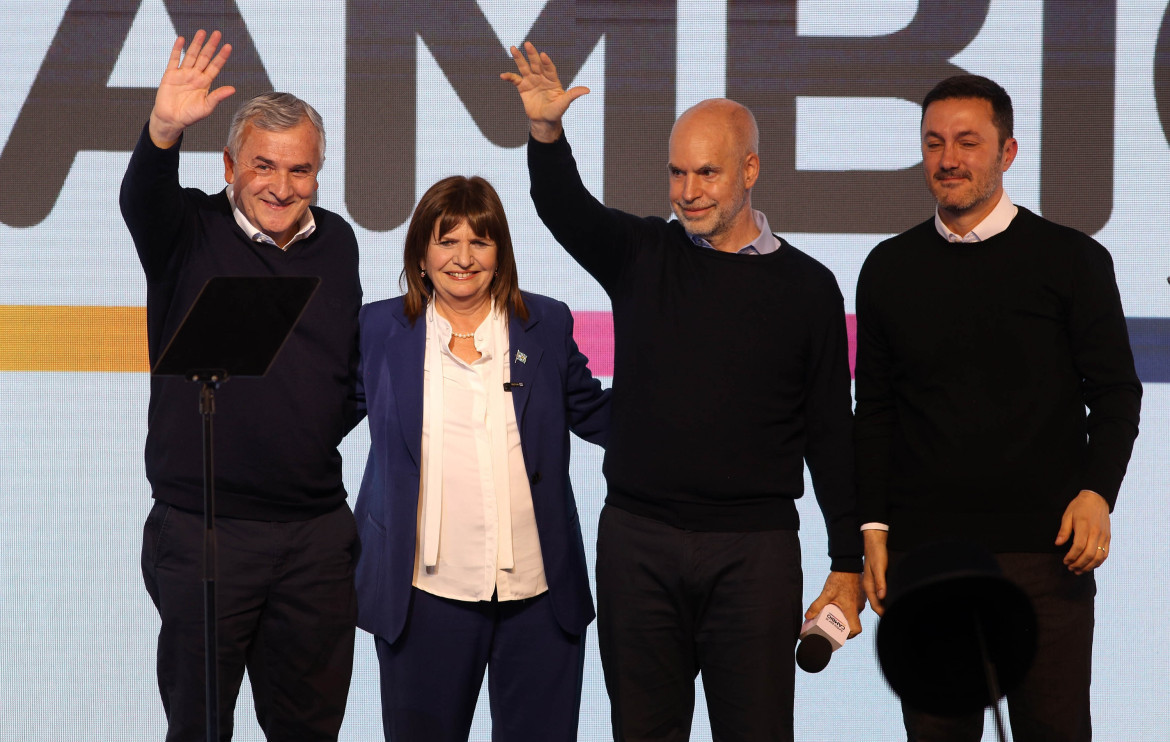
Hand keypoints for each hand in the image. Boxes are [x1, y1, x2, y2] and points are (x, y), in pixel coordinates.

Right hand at [148, 30, 234, 147]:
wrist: (171, 120)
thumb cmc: (190, 116)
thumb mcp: (207, 107)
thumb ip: (218, 96)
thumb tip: (233, 89)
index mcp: (205, 83)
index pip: (215, 67)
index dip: (221, 57)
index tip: (228, 46)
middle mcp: (195, 76)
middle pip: (205, 57)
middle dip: (211, 45)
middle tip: (217, 33)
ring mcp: (183, 74)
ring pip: (191, 55)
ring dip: (196, 44)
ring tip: (202, 32)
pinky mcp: (170, 75)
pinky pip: (174, 59)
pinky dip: (177, 49)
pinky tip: (182, 39)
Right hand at [500, 41, 589, 142]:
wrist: (544, 120)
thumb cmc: (556, 112)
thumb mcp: (564, 103)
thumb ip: (573, 95)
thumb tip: (588, 90)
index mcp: (552, 80)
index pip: (549, 68)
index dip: (546, 62)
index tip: (543, 55)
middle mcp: (541, 77)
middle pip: (536, 63)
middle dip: (532, 54)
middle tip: (527, 44)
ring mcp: (532, 81)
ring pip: (524, 67)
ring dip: (519, 58)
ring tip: (513, 48)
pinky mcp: (523, 87)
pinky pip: (515, 80)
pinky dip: (509, 77)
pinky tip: (503, 75)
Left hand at [806, 571, 863, 638]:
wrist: (848, 565)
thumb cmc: (839, 579)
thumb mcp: (826, 593)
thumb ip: (817, 605)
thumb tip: (807, 616)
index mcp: (852, 609)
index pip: (856, 629)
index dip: (850, 635)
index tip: (841, 634)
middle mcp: (858, 607)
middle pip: (854, 622)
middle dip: (844, 626)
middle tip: (834, 624)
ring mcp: (860, 601)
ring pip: (854, 614)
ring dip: (846, 616)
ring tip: (834, 613)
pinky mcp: (860, 596)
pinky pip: (855, 606)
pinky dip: (848, 608)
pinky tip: (839, 603)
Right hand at [862, 529, 888, 615]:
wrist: (875, 542)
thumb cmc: (877, 554)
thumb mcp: (879, 567)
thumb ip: (880, 582)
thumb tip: (882, 596)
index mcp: (868, 584)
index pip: (875, 603)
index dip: (882, 612)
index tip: (890, 619)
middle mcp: (869, 585)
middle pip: (876, 602)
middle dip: (884, 610)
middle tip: (895, 616)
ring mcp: (873, 582)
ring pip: (879, 598)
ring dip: (885, 604)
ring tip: (895, 609)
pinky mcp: (877, 578)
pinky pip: (880, 591)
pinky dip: (886, 597)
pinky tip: (892, 597)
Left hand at [1055, 489, 1110, 574]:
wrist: (1097, 499)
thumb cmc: (1079, 507)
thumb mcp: (1067, 515)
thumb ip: (1064, 530)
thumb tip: (1057, 544)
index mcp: (1085, 526)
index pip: (1079, 546)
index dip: (1071, 556)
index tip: (1065, 561)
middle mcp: (1096, 533)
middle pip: (1089, 554)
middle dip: (1079, 564)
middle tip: (1070, 568)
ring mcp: (1104, 536)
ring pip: (1099, 556)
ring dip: (1089, 566)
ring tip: (1079, 570)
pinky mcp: (1108, 538)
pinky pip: (1105, 553)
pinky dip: (1098, 562)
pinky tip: (1090, 566)